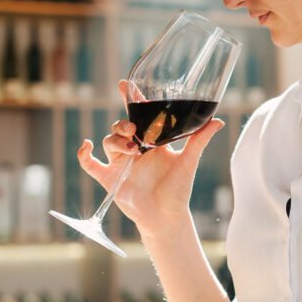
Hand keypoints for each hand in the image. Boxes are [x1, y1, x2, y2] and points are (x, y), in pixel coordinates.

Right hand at [77, 80, 223, 236]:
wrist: (167, 217)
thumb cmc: (178, 190)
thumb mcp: (189, 161)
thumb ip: (200, 140)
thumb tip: (218, 121)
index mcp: (151, 141)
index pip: (138, 115)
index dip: (131, 98)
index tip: (126, 84)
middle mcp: (134, 149)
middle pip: (121, 126)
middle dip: (123, 124)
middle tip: (134, 130)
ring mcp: (120, 164)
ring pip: (109, 141)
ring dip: (116, 140)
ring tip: (132, 150)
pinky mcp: (109, 178)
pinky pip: (90, 164)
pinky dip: (84, 155)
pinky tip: (87, 145)